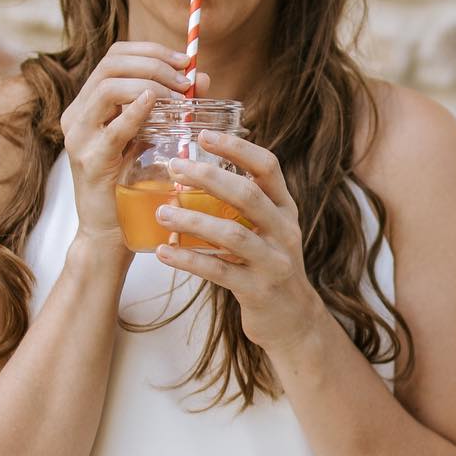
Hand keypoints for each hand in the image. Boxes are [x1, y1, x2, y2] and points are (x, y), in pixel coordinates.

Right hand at [60, 41, 208, 245]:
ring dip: (150, 84)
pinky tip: (156, 104)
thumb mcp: (150, 138)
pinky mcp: (90, 160)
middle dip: (154, 64)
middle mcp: (78, 115)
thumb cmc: (131, 187)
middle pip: (111, 65)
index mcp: (90, 105)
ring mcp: (79, 136)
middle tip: (186, 79)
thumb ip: (169, 108)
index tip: (185, 60)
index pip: (116, 56)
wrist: (109, 234)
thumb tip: (201, 79)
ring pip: (108, 88)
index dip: (151, 51)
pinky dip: (136, 110)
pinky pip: (112, 128)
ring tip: (178, 96)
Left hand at [152, 131, 322, 356]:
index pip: (268, 167)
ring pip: (232, 234)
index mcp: (285, 208)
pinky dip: (188, 260)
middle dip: (209, 177)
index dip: (237, 148)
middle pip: (247, 194)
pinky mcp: (258, 290)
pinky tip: (163, 252)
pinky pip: (219, 271)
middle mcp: (284, 230)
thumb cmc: (268, 265)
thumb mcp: (268, 229)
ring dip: (193, 220)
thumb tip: (196, 170)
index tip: (204, 135)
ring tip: (161, 211)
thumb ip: (244, 203)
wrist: (293, 320)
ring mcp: (273, 261)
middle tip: (174, 168)